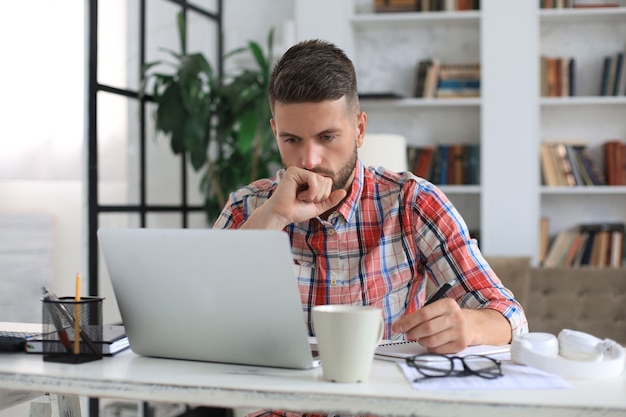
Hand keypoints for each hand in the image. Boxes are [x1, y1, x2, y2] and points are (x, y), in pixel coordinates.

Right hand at [243, 167, 346, 229]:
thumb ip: (331, 200)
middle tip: (305, 200)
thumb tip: (344, 192)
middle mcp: (304, 173)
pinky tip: (299, 195)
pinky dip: (310, 191)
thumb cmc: (296, 211)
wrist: (282, 215)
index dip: (323, 195)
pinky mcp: (294, 171)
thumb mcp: (318, 207)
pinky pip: (313, 178)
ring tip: (301, 197)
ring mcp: (299, 171)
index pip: (328, 182)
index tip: (310, 201)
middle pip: (327, 180)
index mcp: (310, 180)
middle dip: (320, 195)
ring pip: (321, 180)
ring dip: (314, 194)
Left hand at [390, 299, 511, 353]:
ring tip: (422, 337)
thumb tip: (400, 324)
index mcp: (447, 304)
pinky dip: (430, 348)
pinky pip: (438, 349)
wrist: (473, 325)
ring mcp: (459, 332)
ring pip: (431, 341)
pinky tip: (433, 342)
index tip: (397, 327)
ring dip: (421, 341)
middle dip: (412, 333)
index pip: (423, 314)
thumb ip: (420, 315)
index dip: (407, 322)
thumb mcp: (438, 309)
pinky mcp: (460, 345)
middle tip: (407, 334)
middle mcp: (456, 317)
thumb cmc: (449, 317)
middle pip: (427, 328)